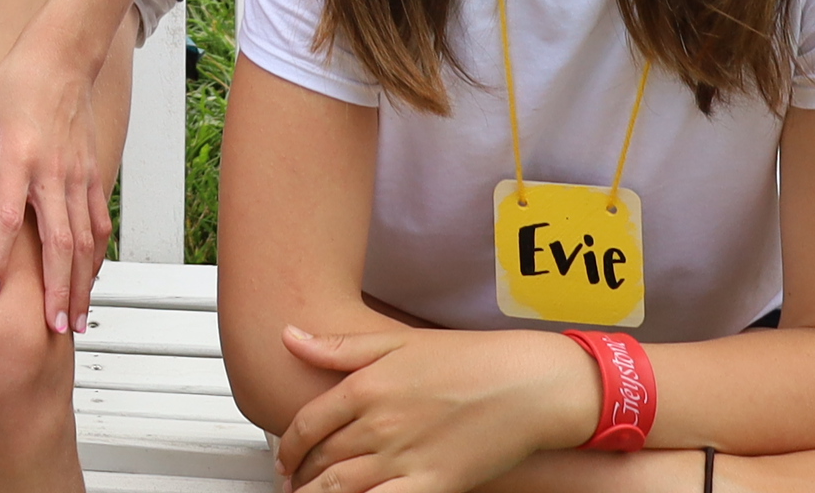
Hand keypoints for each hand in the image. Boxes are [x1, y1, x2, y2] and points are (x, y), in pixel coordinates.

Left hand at [0, 28, 109, 331]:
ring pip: (85, 241)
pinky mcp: (93, 175)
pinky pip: (97, 224)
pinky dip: (95, 258)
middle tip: (52, 330)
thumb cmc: (9, 87)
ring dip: (80, 284)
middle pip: (59, 242)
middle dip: (56, 289)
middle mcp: (52, 173)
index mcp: (18, 159)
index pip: (8, 218)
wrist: (59, 59)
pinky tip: (88, 284)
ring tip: (74, 323)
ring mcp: (78, 176)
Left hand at [269, 323, 594, 492]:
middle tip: (294, 485)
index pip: (307, 424)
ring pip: (340, 489)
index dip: (288, 448)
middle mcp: (379, 424)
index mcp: (367, 386)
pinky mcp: (434, 484)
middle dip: (300, 477)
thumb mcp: (400, 340)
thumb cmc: (470, 358)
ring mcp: (405, 456)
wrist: (529, 383)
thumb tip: (289, 337)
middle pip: (321, 461)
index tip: (285, 459)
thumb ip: (341, 346)